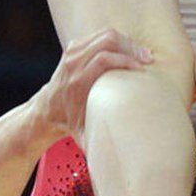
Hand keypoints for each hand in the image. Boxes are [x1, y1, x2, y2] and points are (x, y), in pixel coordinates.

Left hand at [36, 27, 153, 140]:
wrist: (47, 110)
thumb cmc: (71, 123)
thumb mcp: (85, 136)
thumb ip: (100, 144)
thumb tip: (120, 161)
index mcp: (78, 82)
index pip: (104, 59)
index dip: (126, 60)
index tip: (142, 69)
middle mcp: (73, 64)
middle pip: (107, 40)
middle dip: (131, 47)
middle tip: (147, 58)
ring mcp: (72, 52)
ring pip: (105, 34)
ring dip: (126, 42)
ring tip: (141, 54)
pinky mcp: (73, 47)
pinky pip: (100, 35)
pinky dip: (116, 40)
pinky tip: (127, 51)